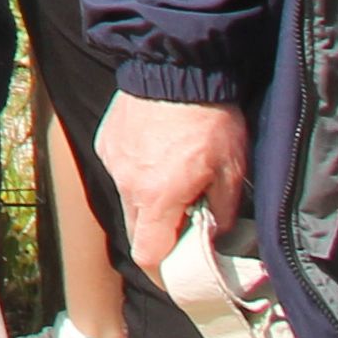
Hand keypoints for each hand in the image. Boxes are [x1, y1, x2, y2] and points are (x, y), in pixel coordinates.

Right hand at [101, 94, 249, 280]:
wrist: (177, 67)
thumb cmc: (209, 120)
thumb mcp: (230, 172)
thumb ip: (222, 213)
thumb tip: (217, 238)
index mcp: (158, 198)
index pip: (148, 255)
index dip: (164, 270)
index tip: (181, 269)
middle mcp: (128, 184)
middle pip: (136, 231)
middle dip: (158, 236)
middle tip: (184, 225)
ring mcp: (114, 161)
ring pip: (128, 200)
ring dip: (148, 202)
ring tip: (173, 181)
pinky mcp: (107, 140)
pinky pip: (121, 171)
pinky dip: (137, 174)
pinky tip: (157, 154)